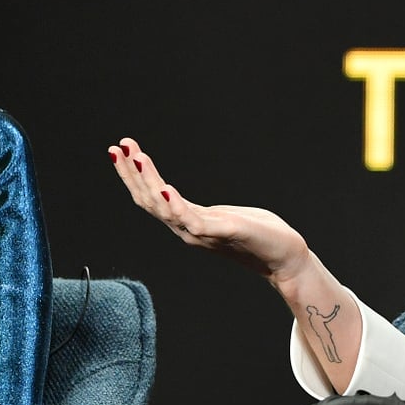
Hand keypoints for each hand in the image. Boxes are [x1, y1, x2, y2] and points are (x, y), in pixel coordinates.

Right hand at [109, 138, 312, 284]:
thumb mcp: (224, 218)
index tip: (120, 150)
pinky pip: (191, 220)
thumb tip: (187, 204)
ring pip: (164, 208)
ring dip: (149, 181)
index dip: (133, 176)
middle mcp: (188, 230)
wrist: (286, 257)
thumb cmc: (260, 234)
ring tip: (137, 157)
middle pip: (149, 201)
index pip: (150, 198)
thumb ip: (203, 213)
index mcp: (187, 222)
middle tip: (117, 147)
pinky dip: (176, 205)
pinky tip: (165, 189)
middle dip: (131, 173)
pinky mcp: (221, 233)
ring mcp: (202, 234)